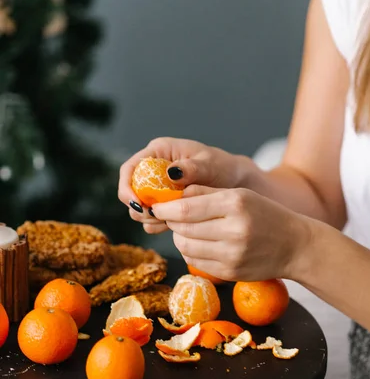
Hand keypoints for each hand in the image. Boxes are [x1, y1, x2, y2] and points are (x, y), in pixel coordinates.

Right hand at [118, 137, 250, 234]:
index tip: (137, 204)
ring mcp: (157, 188)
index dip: (127, 187)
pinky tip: (175, 226)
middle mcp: (153, 169)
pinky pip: (152, 217)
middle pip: (130, 191)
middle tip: (157, 218)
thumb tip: (172, 172)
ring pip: (140, 207)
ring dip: (150, 218)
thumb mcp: (209, 164)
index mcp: (159, 152)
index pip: (129, 169)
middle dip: (139, 208)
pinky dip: (159, 224)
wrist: (234, 182)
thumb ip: (191, 168)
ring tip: (170, 221)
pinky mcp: (164, 203)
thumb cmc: (222, 167)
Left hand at [151, 185, 310, 281]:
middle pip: (182, 228)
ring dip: (180, 236)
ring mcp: (231, 254)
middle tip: (169, 217)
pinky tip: (200, 243)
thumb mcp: (239, 194)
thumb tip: (172, 195)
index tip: (155, 207)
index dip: (164, 208)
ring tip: (188, 229)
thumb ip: (205, 192)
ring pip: (185, 246)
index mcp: (235, 204)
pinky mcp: (230, 272)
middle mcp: (233, 230)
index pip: (185, 208)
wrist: (295, 245)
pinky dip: (191, 251)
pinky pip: (195, 261)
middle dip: (170, 222)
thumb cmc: (266, 215)